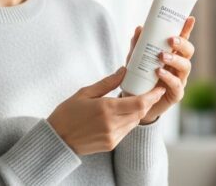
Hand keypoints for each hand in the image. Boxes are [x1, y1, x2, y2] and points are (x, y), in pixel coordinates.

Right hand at [47, 68, 165, 154]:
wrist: (57, 139)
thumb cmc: (67, 113)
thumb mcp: (85, 93)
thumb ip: (107, 83)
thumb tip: (123, 70)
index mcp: (106, 109)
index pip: (139, 103)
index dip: (152, 96)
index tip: (159, 88)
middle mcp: (112, 124)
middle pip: (140, 112)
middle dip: (147, 102)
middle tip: (151, 91)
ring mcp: (112, 136)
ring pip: (134, 122)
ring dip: (138, 111)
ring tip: (137, 100)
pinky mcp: (111, 144)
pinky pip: (126, 130)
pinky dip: (129, 121)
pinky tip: (124, 113)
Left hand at [125, 16, 195, 124]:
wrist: (136, 103)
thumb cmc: (140, 77)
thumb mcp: (135, 59)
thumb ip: (137, 45)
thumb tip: (139, 28)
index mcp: (172, 54)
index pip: (182, 39)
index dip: (187, 29)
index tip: (189, 18)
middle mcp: (179, 65)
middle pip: (188, 51)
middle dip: (182, 44)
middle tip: (171, 39)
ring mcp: (179, 79)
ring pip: (186, 66)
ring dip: (175, 59)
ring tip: (162, 56)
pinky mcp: (176, 94)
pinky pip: (177, 84)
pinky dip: (169, 77)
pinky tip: (159, 72)